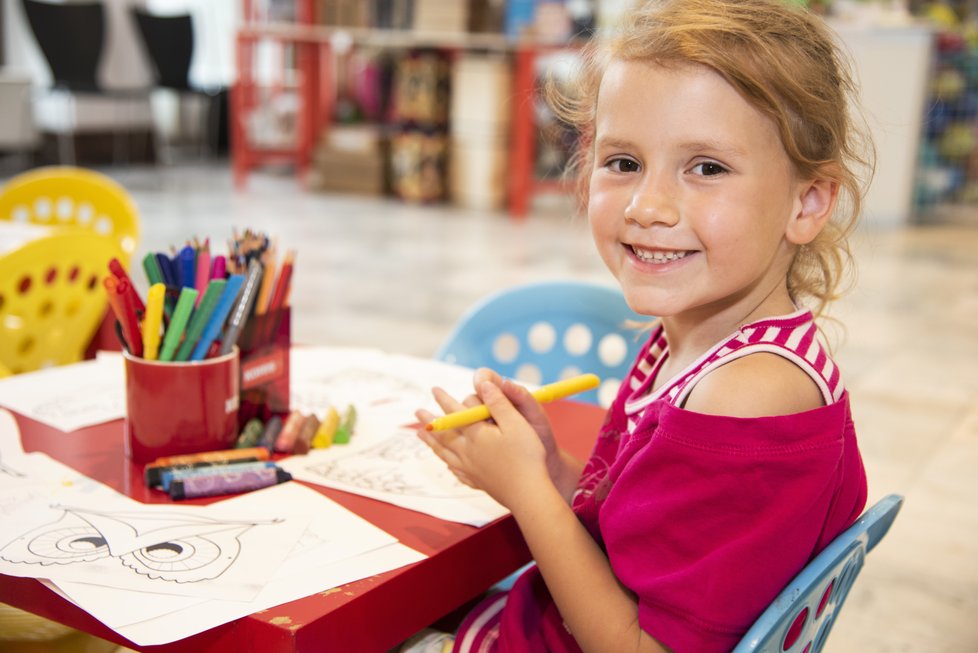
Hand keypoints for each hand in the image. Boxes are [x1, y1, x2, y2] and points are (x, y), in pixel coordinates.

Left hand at [415, 369, 556, 508]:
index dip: (445, 400)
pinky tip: (447, 464)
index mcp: (476, 435)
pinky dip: (447, 463)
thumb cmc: (526, 457)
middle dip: (431, 420)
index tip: (434, 390)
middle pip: (444, 433)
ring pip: (444, 452)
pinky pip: (456, 470)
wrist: (528, 494)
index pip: (456, 413)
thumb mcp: (516, 423)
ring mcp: (471, 469)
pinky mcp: (478, 482)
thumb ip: (498, 402)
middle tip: (417, 412)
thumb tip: (483, 384)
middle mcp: (468, 452)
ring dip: (432, 441)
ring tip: (420, 435)